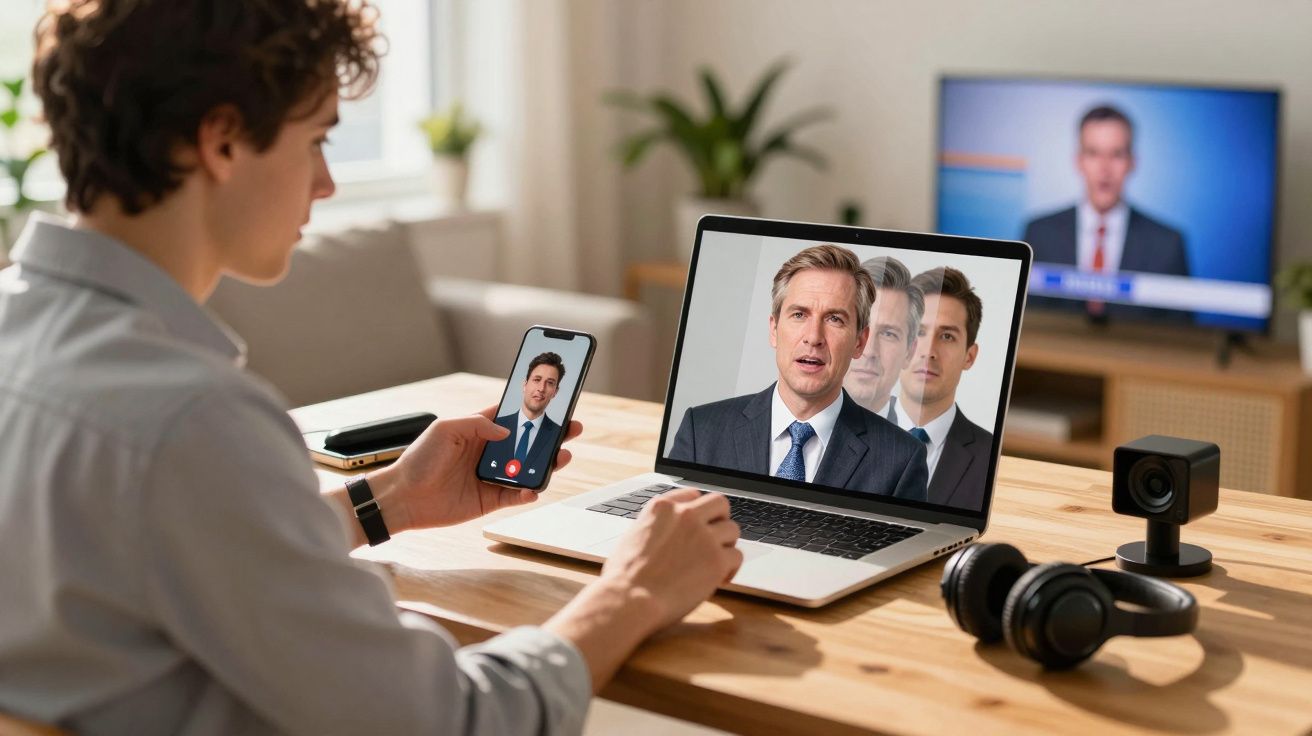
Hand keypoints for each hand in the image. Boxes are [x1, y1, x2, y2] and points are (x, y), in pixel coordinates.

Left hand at [369, 405, 582, 531]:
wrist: (403, 497)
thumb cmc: (418, 460)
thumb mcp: (444, 429)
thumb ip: (476, 424)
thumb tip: (506, 430)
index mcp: (477, 431)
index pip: (511, 418)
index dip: (532, 411)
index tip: (553, 404)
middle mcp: (487, 453)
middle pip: (527, 443)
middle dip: (550, 436)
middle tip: (571, 429)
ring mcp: (490, 476)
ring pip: (527, 469)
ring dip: (546, 464)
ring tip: (561, 457)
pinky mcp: (489, 499)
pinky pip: (516, 496)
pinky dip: (528, 492)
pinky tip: (534, 487)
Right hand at [599, 489, 742, 631]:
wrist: (630, 598)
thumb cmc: (624, 575)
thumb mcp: (633, 534)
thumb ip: (655, 526)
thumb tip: (666, 533)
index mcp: (662, 507)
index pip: (693, 495)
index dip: (698, 510)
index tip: (700, 523)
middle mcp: (685, 515)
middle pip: (719, 503)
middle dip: (721, 519)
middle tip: (717, 537)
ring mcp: (703, 536)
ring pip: (732, 529)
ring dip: (727, 544)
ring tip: (717, 561)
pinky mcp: (716, 560)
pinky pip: (737, 556)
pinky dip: (731, 568)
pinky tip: (721, 578)